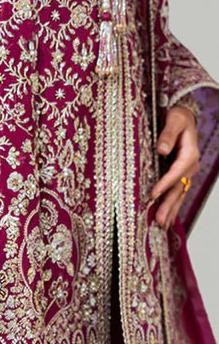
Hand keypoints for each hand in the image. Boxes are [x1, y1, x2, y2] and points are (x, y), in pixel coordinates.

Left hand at [150, 105, 198, 229]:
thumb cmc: (178, 117)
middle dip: (169, 205)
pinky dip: (173, 206)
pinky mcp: (182, 175)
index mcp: (190, 154)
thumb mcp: (174, 120)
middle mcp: (190, 166)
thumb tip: (162, 149)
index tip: (153, 195)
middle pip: (178, 189)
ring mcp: (187, 172)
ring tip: (162, 226)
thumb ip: (168, 134)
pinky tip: (168, 218)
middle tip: (159, 221)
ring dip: (171, 210)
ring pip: (179, 194)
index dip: (164, 184)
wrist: (185, 118)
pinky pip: (178, 193)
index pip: (176, 172)